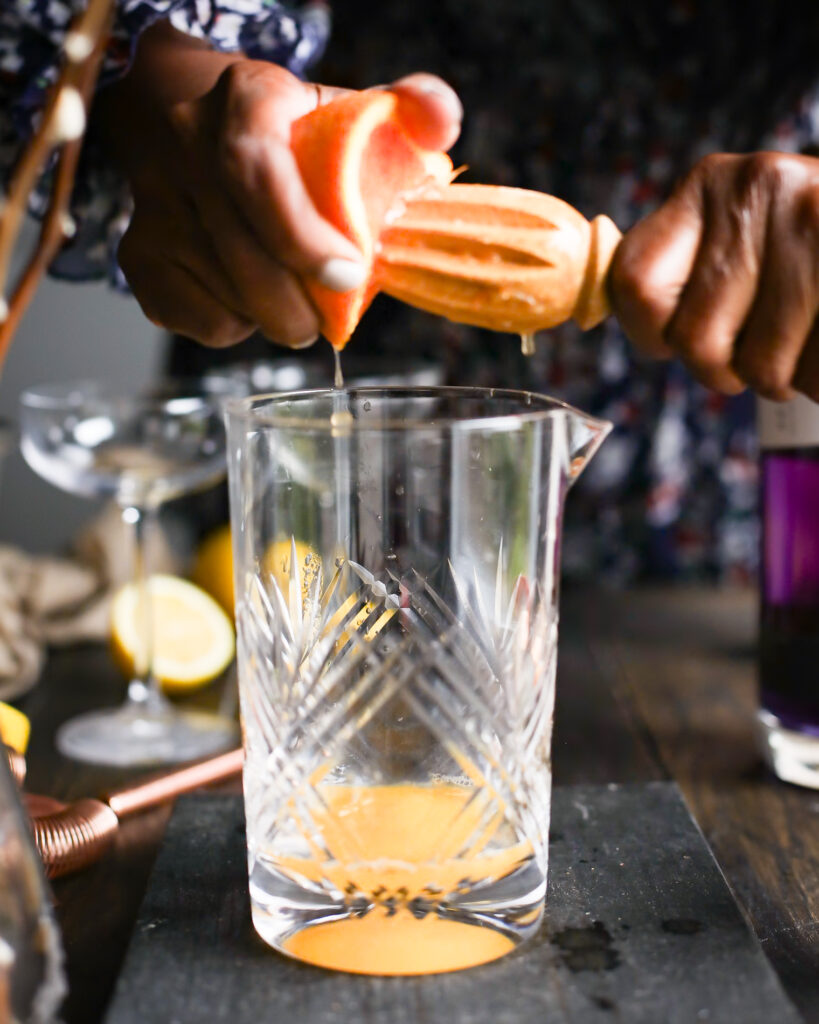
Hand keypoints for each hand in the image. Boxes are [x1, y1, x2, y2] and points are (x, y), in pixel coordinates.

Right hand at [97, 23, 461, 347]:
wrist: (185, 119)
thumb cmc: (284, 128)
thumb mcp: (344, 105)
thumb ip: (408, 108)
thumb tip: (441, 123)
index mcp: (244, 102)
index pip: (258, 173)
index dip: (303, 236)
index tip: (349, 276)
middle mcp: (185, 148)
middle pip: (242, 255)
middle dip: (297, 306)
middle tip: (327, 321)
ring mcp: (154, 205)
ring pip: (221, 295)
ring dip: (271, 317)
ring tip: (291, 297)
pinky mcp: (138, 255)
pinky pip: (194, 318)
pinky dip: (232, 325)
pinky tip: (246, 296)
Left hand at [610, 152, 818, 400]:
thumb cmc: (803, 264)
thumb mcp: (737, 247)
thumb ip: (678, 280)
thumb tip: (615, 317)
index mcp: (708, 186)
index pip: (634, 289)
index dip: (652, 337)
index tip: (677, 340)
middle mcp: (758, 185)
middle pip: (695, 343)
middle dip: (727, 369)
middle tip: (762, 347)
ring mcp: (815, 214)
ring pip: (760, 367)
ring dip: (784, 376)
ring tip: (807, 336)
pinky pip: (811, 371)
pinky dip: (817, 379)